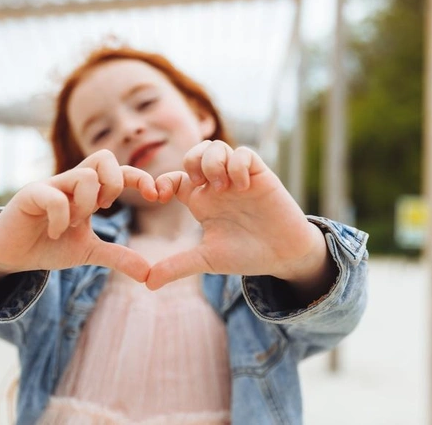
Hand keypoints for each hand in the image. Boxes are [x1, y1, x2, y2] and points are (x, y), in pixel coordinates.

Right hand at [0, 150, 157, 285]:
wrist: (12, 254)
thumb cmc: (50, 244)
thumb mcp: (89, 252)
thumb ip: (118, 256)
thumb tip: (149, 273)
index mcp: (88, 192)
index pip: (119, 171)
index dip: (140, 178)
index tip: (155, 196)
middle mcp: (71, 182)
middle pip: (104, 157)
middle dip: (115, 183)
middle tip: (104, 208)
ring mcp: (51, 186)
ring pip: (84, 176)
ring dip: (87, 204)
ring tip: (73, 224)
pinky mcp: (30, 195)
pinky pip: (54, 195)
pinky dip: (62, 216)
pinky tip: (56, 232)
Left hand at [146, 141, 329, 291]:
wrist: (283, 255)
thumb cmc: (246, 254)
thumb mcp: (207, 260)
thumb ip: (177, 266)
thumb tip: (148, 283)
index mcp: (201, 201)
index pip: (174, 179)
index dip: (161, 182)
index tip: (158, 198)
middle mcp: (217, 185)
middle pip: (195, 153)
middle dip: (191, 162)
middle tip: (198, 185)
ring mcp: (238, 177)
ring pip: (216, 147)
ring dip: (213, 163)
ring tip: (223, 188)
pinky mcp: (260, 175)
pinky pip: (244, 153)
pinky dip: (238, 164)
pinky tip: (242, 186)